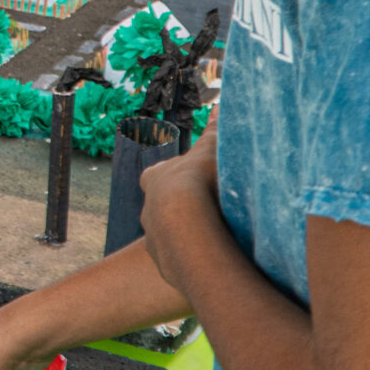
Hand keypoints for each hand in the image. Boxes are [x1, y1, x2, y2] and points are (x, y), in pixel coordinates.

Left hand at [138, 129, 219, 291]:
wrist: (189, 228)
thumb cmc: (199, 181)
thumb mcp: (210, 151)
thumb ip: (214, 131)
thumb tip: (221, 105)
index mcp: (155, 179)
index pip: (156, 175)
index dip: (171, 176)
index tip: (188, 178)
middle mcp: (148, 208)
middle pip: (160, 207)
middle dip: (178, 209)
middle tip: (205, 210)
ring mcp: (154, 239)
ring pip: (167, 236)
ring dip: (185, 236)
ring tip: (213, 237)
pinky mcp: (164, 264)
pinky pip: (178, 261)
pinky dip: (192, 258)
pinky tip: (212, 258)